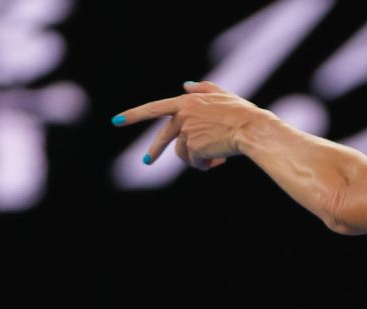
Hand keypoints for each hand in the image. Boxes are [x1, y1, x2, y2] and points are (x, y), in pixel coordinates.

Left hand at [111, 80, 273, 170]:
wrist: (250, 128)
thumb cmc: (241, 112)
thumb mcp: (222, 94)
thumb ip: (203, 88)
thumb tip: (185, 84)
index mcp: (186, 102)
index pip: (153, 108)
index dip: (133, 115)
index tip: (116, 121)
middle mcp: (182, 116)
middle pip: (163, 137)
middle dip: (155, 150)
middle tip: (146, 161)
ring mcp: (187, 132)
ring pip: (183, 153)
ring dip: (197, 159)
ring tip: (214, 160)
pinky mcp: (194, 148)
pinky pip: (195, 162)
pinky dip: (206, 165)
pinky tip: (219, 161)